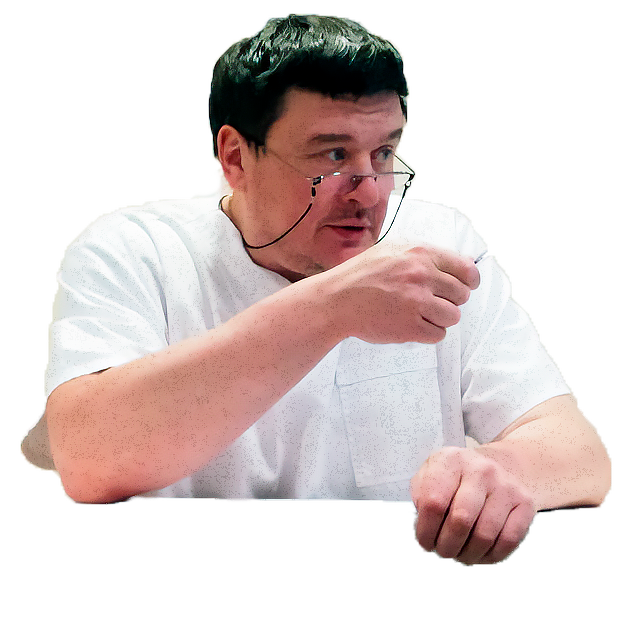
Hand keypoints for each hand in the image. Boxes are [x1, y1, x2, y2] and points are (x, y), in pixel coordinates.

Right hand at [323, 243, 479, 344]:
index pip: (466, 269)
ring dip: (439, 318)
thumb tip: (466, 264)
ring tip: (418, 313)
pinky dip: (427, 332)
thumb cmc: (362, 275)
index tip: (464, 287)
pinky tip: (410, 324)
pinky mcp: (410, 326)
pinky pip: (438, 334)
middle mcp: (422, 276)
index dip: (468, 281)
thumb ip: (428, 255)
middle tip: (429, 301)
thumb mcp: (394, 250)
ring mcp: (417, 302)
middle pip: (462, 295)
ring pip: (453, 316)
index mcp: (421, 253)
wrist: (337, 300)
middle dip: (449, 300)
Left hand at [410, 447, 535, 564]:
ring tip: (459, 553)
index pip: (433, 501)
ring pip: (484, 535)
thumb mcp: (431, 473)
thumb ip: (420, 496)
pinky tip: (479, 552)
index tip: (424, 542)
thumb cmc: (456, 476)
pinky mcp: (525, 502)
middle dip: (446, 545)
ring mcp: (505, 485)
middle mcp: (480, 469)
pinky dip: (491, 555)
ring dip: (468, 554)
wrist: (495, 464)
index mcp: (451, 460)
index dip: (426, 530)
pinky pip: (508, 540)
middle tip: (442, 550)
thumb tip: (420, 526)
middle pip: (461, 520)